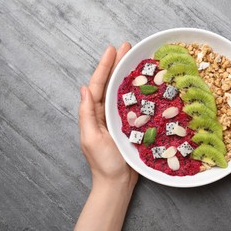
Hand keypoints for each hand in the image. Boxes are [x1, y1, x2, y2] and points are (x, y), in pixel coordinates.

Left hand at [79, 42, 137, 187]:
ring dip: (128, 75)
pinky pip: (135, 105)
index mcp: (95, 114)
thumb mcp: (91, 138)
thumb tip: (83, 89)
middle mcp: (106, 112)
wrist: (118, 183)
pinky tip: (146, 84)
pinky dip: (139, 92)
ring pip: (123, 91)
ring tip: (137, 59)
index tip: (112, 50)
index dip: (104, 66)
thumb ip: (87, 114)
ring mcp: (119, 118)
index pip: (98, 85)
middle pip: (111, 83)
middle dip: (118, 64)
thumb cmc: (104, 164)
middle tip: (127, 47)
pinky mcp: (132, 126)